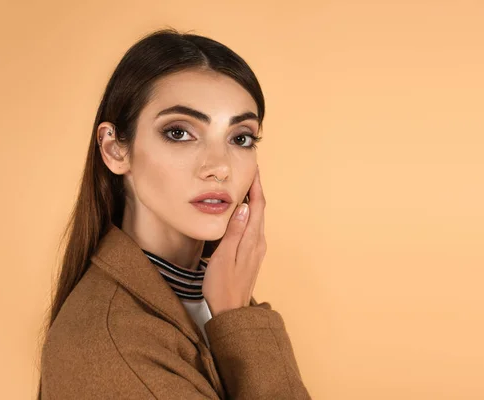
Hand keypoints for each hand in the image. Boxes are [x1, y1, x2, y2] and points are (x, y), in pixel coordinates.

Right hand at [202, 165, 265, 316]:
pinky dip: (250, 213)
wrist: (230, 311)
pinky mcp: (251, 254)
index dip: (257, 186)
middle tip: (250, 171)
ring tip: (246, 185)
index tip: (254, 168)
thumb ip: (234, 231)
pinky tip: (242, 212)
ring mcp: (256, 249)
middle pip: (261, 209)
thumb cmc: (223, 285)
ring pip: (258, 218)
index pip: (258, 206)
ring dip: (254, 200)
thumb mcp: (224, 256)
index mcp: (252, 240)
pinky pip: (254, 227)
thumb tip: (245, 207)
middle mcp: (258, 242)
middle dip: (256, 189)